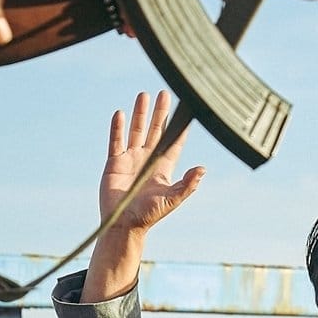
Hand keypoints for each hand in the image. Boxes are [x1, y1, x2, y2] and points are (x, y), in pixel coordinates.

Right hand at [100, 91, 204, 234]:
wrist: (124, 224)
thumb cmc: (149, 215)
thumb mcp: (172, 200)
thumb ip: (187, 185)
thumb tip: (202, 169)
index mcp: (163, 167)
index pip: (174, 143)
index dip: (180, 128)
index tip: (187, 111)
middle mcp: (148, 159)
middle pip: (156, 130)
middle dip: (160, 113)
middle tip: (165, 94)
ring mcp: (131, 159)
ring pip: (137, 131)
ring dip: (140, 114)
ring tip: (144, 95)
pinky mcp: (115, 162)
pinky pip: (116, 141)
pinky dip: (117, 128)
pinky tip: (120, 114)